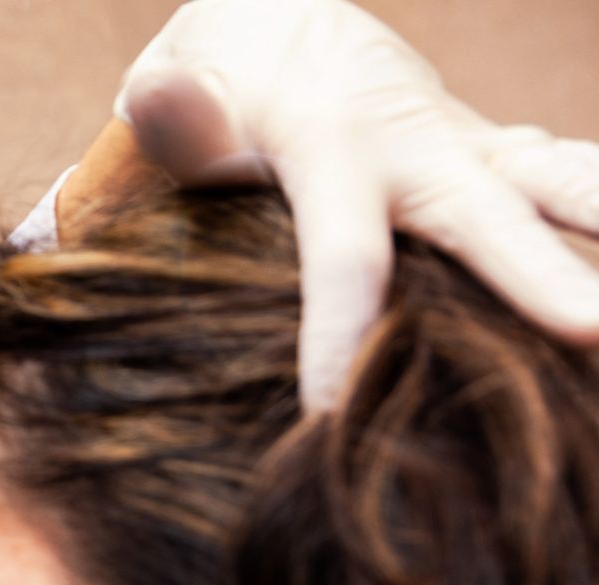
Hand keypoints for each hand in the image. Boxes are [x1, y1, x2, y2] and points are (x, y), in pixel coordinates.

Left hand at [115, 0, 598, 411]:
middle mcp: (419, 147)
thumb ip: (173, 112)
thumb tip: (162, 102)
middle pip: (490, 217)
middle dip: (543, 276)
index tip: (330, 412)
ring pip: (560, 184)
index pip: (344, 254)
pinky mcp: (494, 158)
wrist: (276, 23)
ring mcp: (467, 149)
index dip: (340, 332)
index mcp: (335, 145)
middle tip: (594, 329)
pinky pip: (563, 183)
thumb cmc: (211, 84)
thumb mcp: (176, 92)